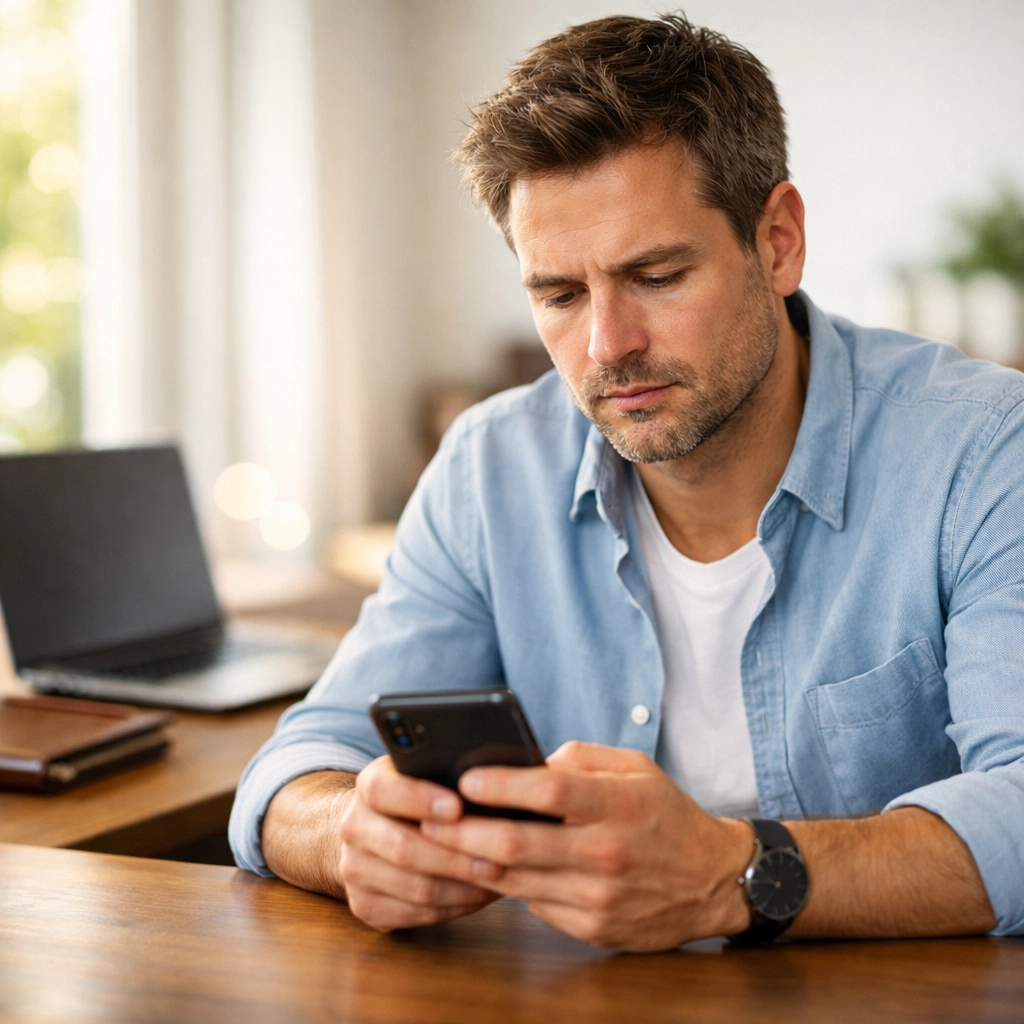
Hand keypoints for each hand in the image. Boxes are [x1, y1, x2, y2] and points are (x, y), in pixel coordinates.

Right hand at [337, 756, 502, 931]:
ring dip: (463, 889)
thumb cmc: (420, 798)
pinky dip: (455, 908)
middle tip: (497, 860)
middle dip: (456, 857)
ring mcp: (354, 870)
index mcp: (369, 784)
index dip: (419, 800)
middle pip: (403, 848)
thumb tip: (492, 787)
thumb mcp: (427, 774)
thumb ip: (447, 775)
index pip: (383, 791)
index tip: (457, 808)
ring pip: (416, 888)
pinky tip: (477, 896)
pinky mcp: (364, 906)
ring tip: (497, 880)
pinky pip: (417, 914)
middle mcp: (353, 827)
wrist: (376, 830)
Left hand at [421, 742, 753, 950]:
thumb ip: (582, 759)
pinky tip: (481, 870)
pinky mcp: (593, 927)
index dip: (500, 785)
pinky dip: (504, 888)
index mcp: (618, 804)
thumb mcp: (636, 768)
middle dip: (462, 832)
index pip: (548, 791)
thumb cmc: (666, 815)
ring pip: (515, 881)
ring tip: (437, 844)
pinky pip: (534, 905)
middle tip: (426, 818)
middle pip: (517, 844)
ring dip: (470, 863)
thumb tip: (529, 762)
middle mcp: (607, 852)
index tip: (463, 778)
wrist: (713, 881)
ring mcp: (598, 896)